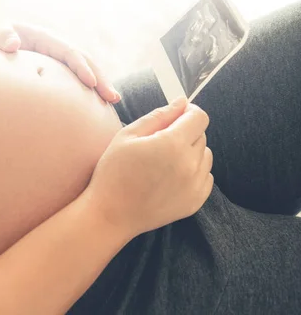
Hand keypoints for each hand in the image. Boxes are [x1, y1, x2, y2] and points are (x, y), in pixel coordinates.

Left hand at [0, 23, 120, 102]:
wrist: (1, 40)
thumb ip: (4, 38)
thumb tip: (13, 44)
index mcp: (47, 39)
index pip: (69, 52)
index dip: (81, 67)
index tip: (91, 83)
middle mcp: (60, 47)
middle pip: (85, 61)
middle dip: (100, 78)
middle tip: (113, 98)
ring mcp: (62, 58)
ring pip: (87, 70)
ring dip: (101, 85)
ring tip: (113, 102)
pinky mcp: (62, 70)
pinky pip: (79, 78)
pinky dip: (90, 90)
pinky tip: (99, 107)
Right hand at [85, 97, 212, 237]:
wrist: (111, 214)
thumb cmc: (114, 172)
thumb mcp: (128, 135)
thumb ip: (158, 116)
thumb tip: (181, 102)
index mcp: (172, 144)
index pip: (199, 117)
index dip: (188, 112)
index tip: (175, 116)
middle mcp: (190, 164)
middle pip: (201, 135)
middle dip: (185, 132)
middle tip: (159, 142)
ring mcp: (194, 185)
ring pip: (205, 156)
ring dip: (190, 152)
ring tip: (165, 161)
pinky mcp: (195, 201)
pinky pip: (205, 177)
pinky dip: (192, 172)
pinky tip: (170, 177)